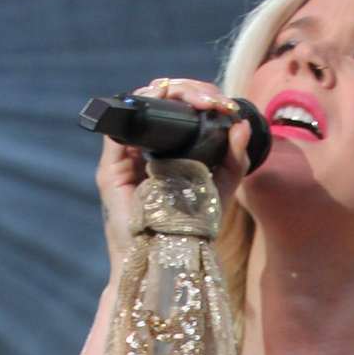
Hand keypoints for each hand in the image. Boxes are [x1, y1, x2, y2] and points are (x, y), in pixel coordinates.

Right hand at [94, 76, 252, 280]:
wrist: (168, 264)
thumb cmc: (191, 232)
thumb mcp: (221, 190)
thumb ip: (234, 160)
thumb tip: (242, 125)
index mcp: (168, 150)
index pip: (178, 110)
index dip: (200, 97)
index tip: (225, 105)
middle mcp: (144, 149)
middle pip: (160, 101)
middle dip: (190, 90)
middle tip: (214, 101)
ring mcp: (125, 157)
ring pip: (140, 106)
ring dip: (170, 92)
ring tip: (199, 101)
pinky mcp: (112, 169)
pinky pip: (119, 127)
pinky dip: (141, 107)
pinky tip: (165, 101)